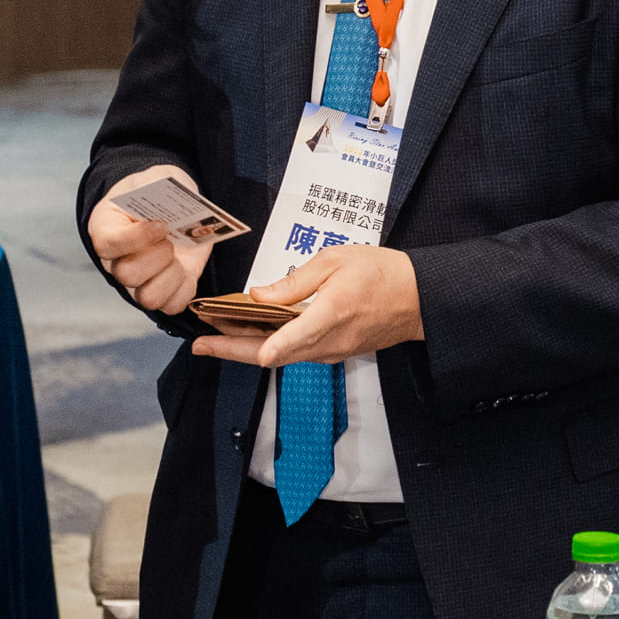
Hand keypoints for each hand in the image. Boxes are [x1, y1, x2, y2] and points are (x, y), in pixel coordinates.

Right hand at [86, 163, 218, 315]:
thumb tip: (172, 205)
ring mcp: (139, 282)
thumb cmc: (155, 191)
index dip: (137, 239)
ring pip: (148, 298)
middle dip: (157, 256)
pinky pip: (172, 306)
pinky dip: (185, 289)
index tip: (160, 224)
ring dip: (171, 275)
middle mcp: (117, 262)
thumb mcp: (153, 179)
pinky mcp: (165, 291)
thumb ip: (157, 187)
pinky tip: (186, 267)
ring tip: (178, 255)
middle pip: (127, 275)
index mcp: (105, 230)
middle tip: (170, 238)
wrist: (169, 203)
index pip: (108, 245)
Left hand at [188, 244, 423, 369]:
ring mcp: (332, 352)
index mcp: (331, 314)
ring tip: (216, 337)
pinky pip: (297, 354)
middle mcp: (329, 341)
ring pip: (282, 357)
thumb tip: (259, 295)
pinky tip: (251, 335)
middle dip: (232, 350)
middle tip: (200, 345)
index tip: (234, 346)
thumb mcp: (336, 260)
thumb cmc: (381, 273)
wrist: (418, 298)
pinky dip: (270, 346)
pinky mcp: (335, 353)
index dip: (262, 346)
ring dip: (247, 349)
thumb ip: (295, 281)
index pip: (291, 339)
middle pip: (273, 355)